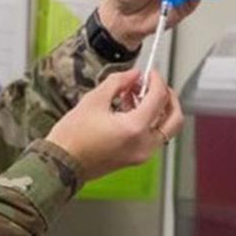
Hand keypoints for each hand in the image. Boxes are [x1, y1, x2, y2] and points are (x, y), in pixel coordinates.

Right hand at [46, 69, 183, 181]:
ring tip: (136, 95)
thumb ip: (118, 82)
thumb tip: (134, 75)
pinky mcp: (136, 158)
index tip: (150, 72)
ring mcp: (142, 154)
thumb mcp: (93, 101)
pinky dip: (149, 121)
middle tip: (155, 84)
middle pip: (174, 117)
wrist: (61, 163)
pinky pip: (153, 136)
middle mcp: (144, 144)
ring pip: (166, 128)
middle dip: (168, 97)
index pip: (159, 98)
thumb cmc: (72, 137)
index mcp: (135, 128)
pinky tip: (130, 109)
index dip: (157, 80)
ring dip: (158, 109)